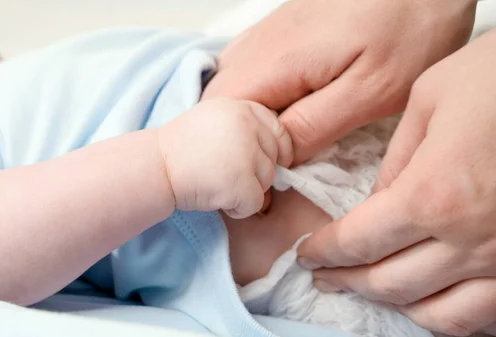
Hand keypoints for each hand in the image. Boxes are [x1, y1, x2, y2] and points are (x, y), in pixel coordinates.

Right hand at [157, 98, 292, 218]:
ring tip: (215, 183)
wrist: (155, 168)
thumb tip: (282, 158)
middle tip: (225, 174)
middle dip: (256, 173)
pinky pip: (255, 203)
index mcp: (242, 109)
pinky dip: (238, 208)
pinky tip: (215, 197)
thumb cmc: (181, 149)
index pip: (278, 129)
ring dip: (246, 190)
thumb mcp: (214, 121)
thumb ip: (245, 129)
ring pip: (267, 182)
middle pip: (274, 159)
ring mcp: (246, 154)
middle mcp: (248, 126)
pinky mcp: (241, 182)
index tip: (264, 162)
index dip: (276, 150)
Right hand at [202, 0, 475, 163]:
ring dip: (247, 121)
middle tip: (274, 166)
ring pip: (229, 89)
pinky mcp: (278, 32)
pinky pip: (248, 72)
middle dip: (237, 141)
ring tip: (282, 142)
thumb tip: (277, 158)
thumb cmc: (408, 27)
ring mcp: (264, 35)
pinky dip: (257, 99)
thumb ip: (314, 126)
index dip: (233, 155)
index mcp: (273, 63)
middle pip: (217, 105)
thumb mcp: (370, 91)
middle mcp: (257, 46)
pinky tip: (286, 110)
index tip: (263, 181)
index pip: (219, 118)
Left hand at [297, 29, 495, 335]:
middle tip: (325, 275)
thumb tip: (376, 200)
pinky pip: (485, 315)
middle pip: (390, 283)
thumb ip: (397, 160)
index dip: (324, 252)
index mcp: (434, 195)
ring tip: (369, 290)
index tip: (309, 253)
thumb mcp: (431, 99)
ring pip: (438, 314)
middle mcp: (471, 240)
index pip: (358, 242)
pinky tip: (429, 301)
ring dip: (394, 305)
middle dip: (347, 281)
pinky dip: (448, 315)